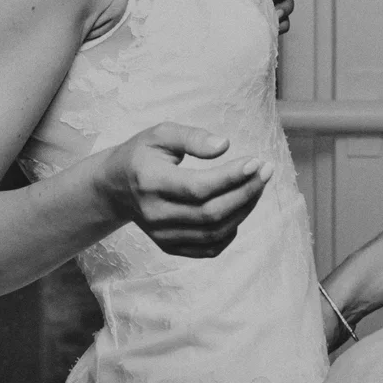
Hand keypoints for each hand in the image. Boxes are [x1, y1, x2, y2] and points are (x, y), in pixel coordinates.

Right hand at [98, 123, 270, 257]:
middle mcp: (154, 214)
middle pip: (211, 212)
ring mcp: (162, 235)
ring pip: (215, 232)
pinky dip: (231, 230)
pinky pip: (210, 248)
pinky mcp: (170, 247)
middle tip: (265, 171)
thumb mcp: (160, 134)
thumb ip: (192, 137)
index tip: (256, 162)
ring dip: (244, 209)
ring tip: (257, 185)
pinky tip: (240, 208)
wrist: (116, 187)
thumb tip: (225, 145)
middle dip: (246, 192)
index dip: (231, 177)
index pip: (197, 187)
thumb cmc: (143, 155)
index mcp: (150, 182)